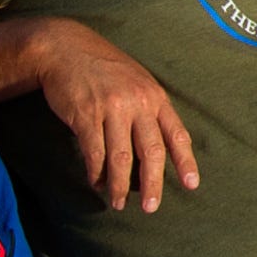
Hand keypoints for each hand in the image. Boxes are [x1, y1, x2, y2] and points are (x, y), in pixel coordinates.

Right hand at [32, 18, 203, 211]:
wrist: (65, 48)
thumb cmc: (103, 68)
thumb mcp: (136, 81)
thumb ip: (148, 109)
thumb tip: (158, 147)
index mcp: (154, 96)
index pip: (176, 133)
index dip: (185, 161)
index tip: (191, 185)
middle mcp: (137, 102)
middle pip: (151, 151)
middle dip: (152, 184)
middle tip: (151, 207)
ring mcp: (112, 108)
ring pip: (121, 157)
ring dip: (120, 185)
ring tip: (118, 203)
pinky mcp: (86, 115)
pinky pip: (94, 152)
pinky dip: (96, 172)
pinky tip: (96, 183)